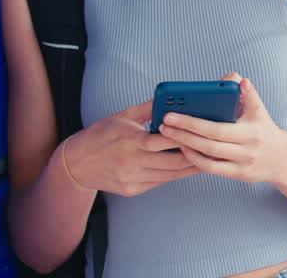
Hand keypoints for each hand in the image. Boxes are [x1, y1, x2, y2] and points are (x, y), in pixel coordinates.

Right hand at [65, 100, 199, 196]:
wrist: (76, 164)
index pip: (164, 140)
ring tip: (203, 156)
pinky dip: (173, 174)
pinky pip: (160, 182)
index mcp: (131, 141)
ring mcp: (133, 179)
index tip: (200, 131)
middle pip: (174, 162)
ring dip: (189, 167)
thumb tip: (170, 98)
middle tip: (210, 147)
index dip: (184, 137)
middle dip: (195, 155)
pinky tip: (183, 166)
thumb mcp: (122, 117)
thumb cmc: (100, 136)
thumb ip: (148, 108)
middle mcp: (132, 163)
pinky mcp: (133, 189)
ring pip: (170, 175)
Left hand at [158, 73, 286, 184]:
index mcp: (251, 131)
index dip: (193, 123)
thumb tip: (237, 79)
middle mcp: (246, 149)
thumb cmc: (264, 129)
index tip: (172, 114)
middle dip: (183, 134)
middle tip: (163, 124)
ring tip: (169, 135)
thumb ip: (248, 93)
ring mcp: (241, 164)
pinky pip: (211, 169)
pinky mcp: (237, 175)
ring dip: (186, 147)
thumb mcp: (259, 110)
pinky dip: (195, 160)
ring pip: (208, 158)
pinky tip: (184, 149)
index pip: (217, 128)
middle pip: (209, 144)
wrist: (282, 159)